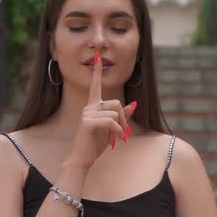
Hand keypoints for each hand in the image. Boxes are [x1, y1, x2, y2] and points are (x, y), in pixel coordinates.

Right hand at [65, 51, 136, 170]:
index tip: (97, 58)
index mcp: (93, 106)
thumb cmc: (95, 144)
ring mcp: (87, 113)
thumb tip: (134, 104)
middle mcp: (89, 107)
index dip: (97, 72)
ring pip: (115, 113)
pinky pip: (110, 121)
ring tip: (116, 139)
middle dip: (124, 119)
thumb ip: (122, 116)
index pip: (95, 86)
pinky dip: (117, 131)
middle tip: (123, 135)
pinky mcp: (87, 122)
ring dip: (120, 128)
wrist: (82, 159)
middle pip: (116, 103)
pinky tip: (114, 140)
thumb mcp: (112, 129)